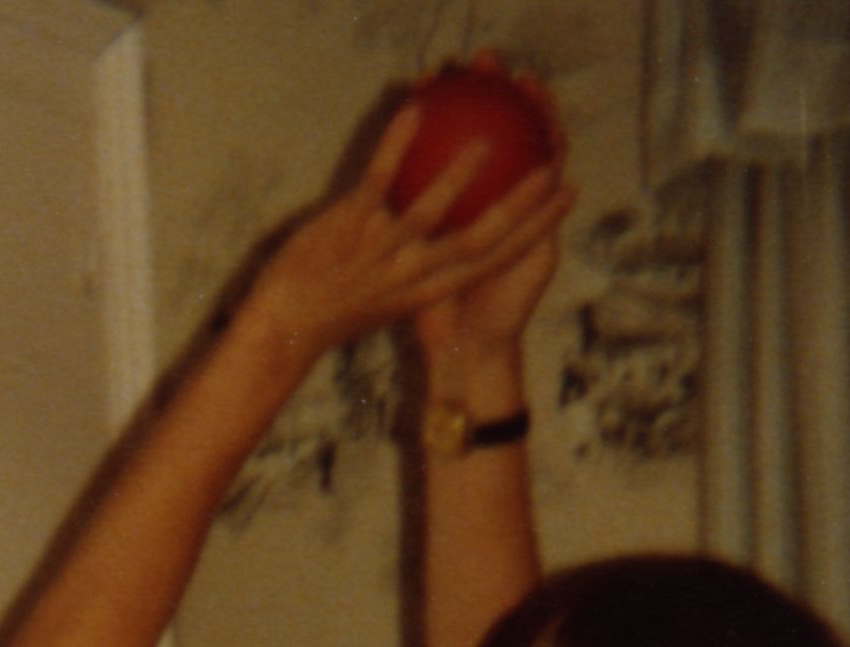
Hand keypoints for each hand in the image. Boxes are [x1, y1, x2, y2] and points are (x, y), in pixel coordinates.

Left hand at [241, 94, 572, 366]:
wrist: (282, 333)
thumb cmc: (332, 311)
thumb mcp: (386, 297)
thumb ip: (420, 267)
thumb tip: (446, 232)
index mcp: (426, 293)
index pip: (493, 260)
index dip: (536, 228)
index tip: (568, 194)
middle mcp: (409, 278)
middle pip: (477, 241)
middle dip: (521, 204)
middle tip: (551, 164)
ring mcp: (377, 256)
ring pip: (431, 213)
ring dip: (462, 172)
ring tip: (486, 135)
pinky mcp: (346, 233)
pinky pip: (377, 182)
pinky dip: (395, 145)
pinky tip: (412, 110)